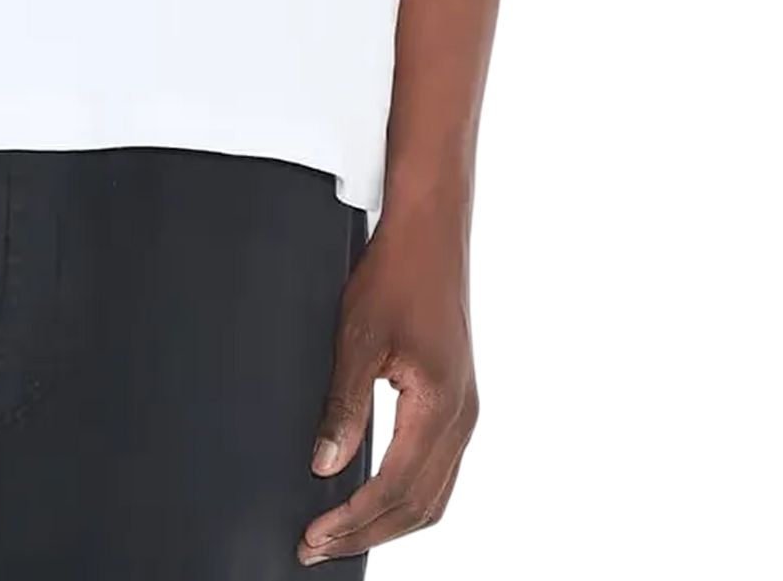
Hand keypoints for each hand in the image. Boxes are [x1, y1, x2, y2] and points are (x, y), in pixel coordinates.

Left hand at [299, 199, 481, 564]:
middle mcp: (463, 420)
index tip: (314, 538)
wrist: (431, 234)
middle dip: (368, 534)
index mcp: (440, 407)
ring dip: (389, 523)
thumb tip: (325, 467)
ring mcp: (468, 414)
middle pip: (420, 508)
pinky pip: (441, 473)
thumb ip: (344, 408)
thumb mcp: (358, 338)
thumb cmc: (396, 275)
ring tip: (342, 534)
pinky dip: (408, 499)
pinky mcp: (462, 404)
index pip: (396, 491)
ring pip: (435, 498)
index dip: (353, 522)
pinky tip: (377, 499)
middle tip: (318, 548)